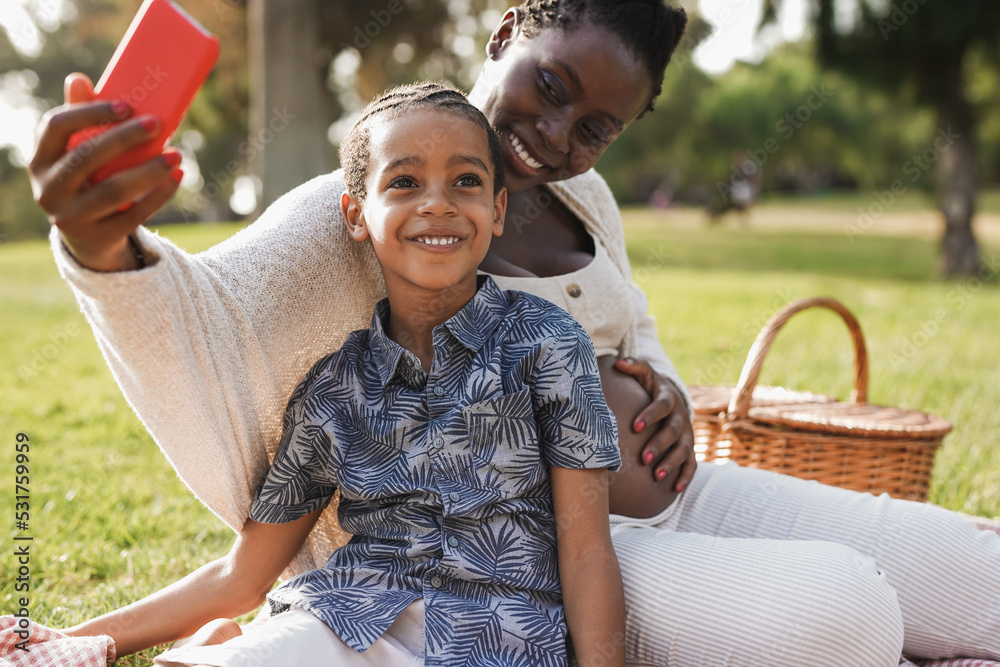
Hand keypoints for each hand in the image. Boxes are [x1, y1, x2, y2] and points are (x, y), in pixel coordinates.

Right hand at [28, 72, 182, 271]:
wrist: (88, 234)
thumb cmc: (86, 179)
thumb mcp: (76, 152)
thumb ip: (79, 118)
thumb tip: (77, 78)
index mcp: (40, 160)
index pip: (56, 126)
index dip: (89, 113)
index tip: (126, 106)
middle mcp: (48, 189)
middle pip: (87, 157)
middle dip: (124, 138)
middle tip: (158, 124)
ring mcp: (71, 216)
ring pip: (113, 191)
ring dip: (149, 171)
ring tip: (177, 154)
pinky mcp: (98, 236)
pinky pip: (134, 215)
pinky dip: (158, 195)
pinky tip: (177, 177)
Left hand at [613, 357, 695, 492]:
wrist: (672, 397)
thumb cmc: (651, 387)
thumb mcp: (645, 374)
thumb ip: (634, 366)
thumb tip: (618, 363)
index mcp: (669, 398)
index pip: (661, 406)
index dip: (649, 415)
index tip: (635, 426)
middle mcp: (681, 417)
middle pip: (672, 432)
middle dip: (659, 445)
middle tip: (643, 458)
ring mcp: (687, 434)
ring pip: (683, 450)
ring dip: (671, 463)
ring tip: (656, 475)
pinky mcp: (689, 447)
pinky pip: (691, 464)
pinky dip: (686, 477)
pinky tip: (675, 490)